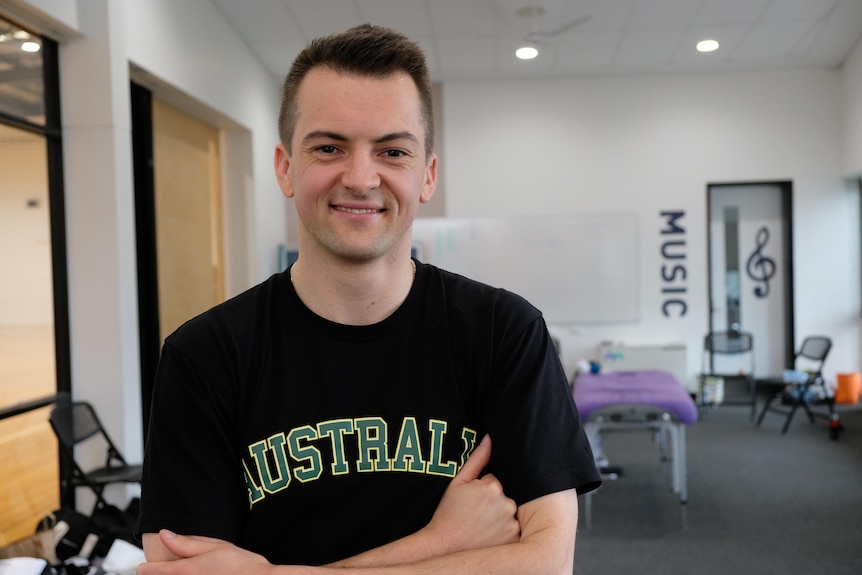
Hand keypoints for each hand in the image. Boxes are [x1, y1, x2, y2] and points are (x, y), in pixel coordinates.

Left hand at [137, 530, 273, 574]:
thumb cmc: (242, 566)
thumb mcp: (215, 547)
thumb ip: (186, 543)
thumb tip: (164, 535)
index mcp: (185, 570)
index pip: (149, 571)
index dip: (146, 567)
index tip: (147, 566)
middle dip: (159, 574)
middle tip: (167, 569)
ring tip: (188, 572)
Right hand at [422, 435, 519, 553]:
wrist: (444, 546)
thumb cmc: (449, 513)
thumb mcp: (458, 483)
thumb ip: (477, 459)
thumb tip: (490, 439)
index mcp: (493, 486)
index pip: (494, 481)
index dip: (481, 491)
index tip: (471, 502)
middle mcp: (506, 504)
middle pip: (504, 496)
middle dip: (492, 503)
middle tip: (475, 515)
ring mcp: (511, 523)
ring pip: (509, 512)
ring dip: (499, 517)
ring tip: (481, 526)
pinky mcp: (514, 539)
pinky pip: (514, 529)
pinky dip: (504, 531)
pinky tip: (489, 535)